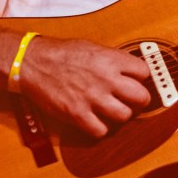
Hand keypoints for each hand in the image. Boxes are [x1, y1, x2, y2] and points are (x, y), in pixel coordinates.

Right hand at [19, 37, 151, 137]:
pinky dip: (100, 128)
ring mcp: (92, 98)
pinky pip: (101, 130)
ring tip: (111, 111)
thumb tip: (131, 70)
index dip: (140, 78)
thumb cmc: (61, 53)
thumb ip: (113, 59)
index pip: (144, 72)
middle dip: (138, 100)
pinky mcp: (77, 114)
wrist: (33, 62)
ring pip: (125, 116)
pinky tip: (95, 120)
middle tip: (130, 100)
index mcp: (111, 59)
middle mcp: (106, 79)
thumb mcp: (93, 47)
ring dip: (120, 115)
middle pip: (142, 97)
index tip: (134, 81)